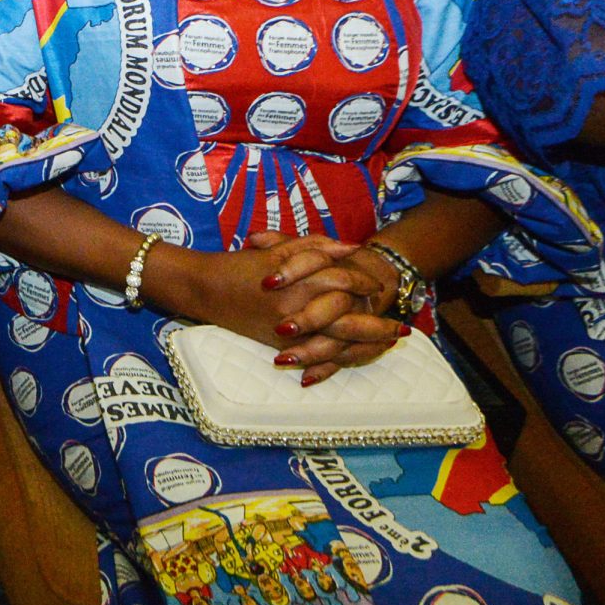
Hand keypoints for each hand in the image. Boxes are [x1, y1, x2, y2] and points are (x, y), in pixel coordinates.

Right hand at [173, 237, 402, 375]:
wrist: (203, 289)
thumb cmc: (239, 265)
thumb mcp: (277, 247)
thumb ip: (316, 245)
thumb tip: (351, 248)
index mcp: (297, 279)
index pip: (342, 281)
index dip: (364, 281)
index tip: (377, 285)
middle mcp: (297, 308)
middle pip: (348, 320)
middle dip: (377, 326)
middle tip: (400, 330)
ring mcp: (289, 332)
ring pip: (337, 344)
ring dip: (366, 346)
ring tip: (386, 347)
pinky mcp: (280, 347)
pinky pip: (318, 357)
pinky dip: (339, 359)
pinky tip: (355, 357)